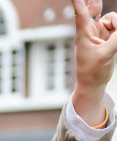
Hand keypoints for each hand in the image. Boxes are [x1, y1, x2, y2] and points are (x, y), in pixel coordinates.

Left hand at [71, 0, 116, 124]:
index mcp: (83, 35)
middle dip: (95, 1)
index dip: (78, 3)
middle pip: (93, 8)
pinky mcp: (107, 36)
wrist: (93, 82)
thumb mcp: (105, 55)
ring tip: (114, 40)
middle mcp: (90, 30)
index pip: (81, 15)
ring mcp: (99, 32)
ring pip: (112, 18)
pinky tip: (116, 37)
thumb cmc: (92, 71)